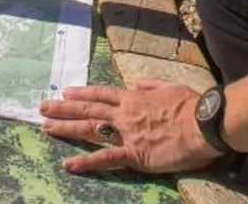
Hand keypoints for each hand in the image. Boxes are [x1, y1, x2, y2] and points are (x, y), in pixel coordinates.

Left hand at [39, 80, 220, 174]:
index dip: (82, 93)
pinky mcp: (134, 154)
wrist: (204, 125)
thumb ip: (151, 85)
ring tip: (46, 128)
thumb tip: (137, 83)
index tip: (65, 92)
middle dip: (63, 108)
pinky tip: (68, 164)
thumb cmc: (192, 106)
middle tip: (43, 107)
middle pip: (88, 109)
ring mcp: (127, 133)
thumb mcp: (170, 86)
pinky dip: (85, 162)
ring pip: (90, 129)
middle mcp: (125, 113)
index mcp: (134, 97)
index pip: (101, 94)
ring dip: (66, 128)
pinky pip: (105, 158)